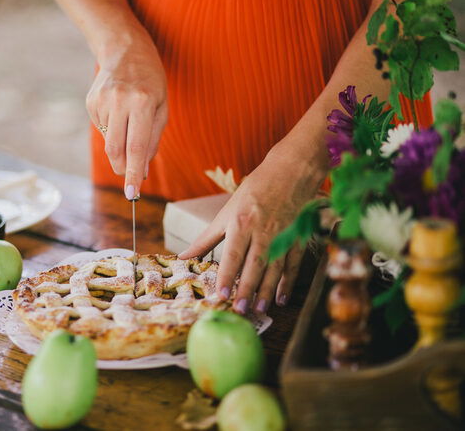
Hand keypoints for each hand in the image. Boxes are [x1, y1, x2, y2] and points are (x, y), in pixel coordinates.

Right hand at [87, 34, 167, 198]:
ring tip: (129, 122)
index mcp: (143, 102)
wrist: (124, 49)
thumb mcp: (162, 107)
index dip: (134, 173)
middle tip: (129, 174)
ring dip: (120, 144)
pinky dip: (112, 129)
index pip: (137, 147)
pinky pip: (102, 129)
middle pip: (116, 150)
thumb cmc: (151, 80)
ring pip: (109, 142)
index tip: (132, 194)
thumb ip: (153, 140)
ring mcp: (102, 101)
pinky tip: (118, 112)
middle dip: (123, 168)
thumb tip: (142, 171)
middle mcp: (120, 101)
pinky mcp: (90, 102)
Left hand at [178, 143, 324, 313]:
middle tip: (241, 310)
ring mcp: (283, 235)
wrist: (290, 172)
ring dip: (267, 290)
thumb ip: (206, 238)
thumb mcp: (226, 212)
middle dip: (247, 289)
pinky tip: (281, 297)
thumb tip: (183, 256)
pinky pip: (293, 264)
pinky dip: (287, 282)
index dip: (227, 276)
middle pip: (254, 265)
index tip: (221, 295)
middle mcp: (263, 231)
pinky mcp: (298, 237)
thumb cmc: (254, 191)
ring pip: (275, 268)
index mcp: (242, 223)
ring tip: (259, 309)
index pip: (233, 255)